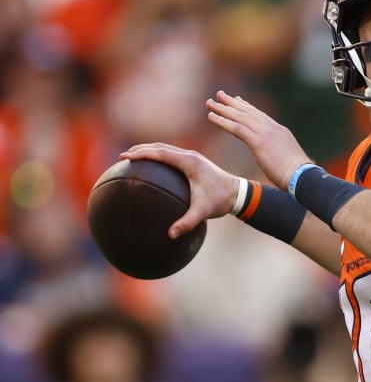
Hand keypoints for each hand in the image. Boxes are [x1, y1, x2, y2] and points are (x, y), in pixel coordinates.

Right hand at [120, 142, 238, 238]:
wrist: (237, 193)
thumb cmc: (220, 200)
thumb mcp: (203, 211)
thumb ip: (187, 222)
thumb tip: (171, 234)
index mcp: (190, 162)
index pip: (161, 153)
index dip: (142, 153)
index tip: (125, 157)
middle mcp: (190, 156)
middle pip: (159, 146)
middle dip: (140, 149)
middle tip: (123, 157)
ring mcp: (192, 157)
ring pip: (165, 149)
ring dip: (148, 150)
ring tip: (131, 158)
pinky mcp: (193, 161)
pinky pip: (171, 155)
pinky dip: (157, 156)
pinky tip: (150, 166)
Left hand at [205, 90, 312, 189]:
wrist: (303, 176)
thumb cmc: (298, 175)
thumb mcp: (288, 159)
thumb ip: (279, 153)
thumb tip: (278, 158)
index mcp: (280, 131)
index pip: (260, 116)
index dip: (247, 107)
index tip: (237, 100)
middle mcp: (272, 128)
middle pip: (249, 111)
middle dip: (232, 102)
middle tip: (219, 94)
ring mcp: (266, 133)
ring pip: (240, 117)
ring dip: (223, 109)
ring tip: (210, 103)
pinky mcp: (258, 142)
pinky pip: (237, 128)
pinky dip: (222, 121)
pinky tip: (211, 117)